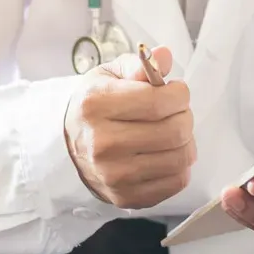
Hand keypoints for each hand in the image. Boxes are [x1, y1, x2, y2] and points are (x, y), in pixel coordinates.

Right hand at [64, 46, 195, 208]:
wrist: (67, 148)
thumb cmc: (94, 108)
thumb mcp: (108, 77)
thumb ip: (138, 65)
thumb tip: (165, 56)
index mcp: (96, 106)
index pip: (159, 102)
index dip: (180, 94)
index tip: (176, 92)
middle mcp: (102, 144)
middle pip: (174, 131)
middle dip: (185, 117)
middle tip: (177, 113)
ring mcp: (114, 175)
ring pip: (180, 158)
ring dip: (186, 142)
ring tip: (174, 133)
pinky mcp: (126, 197)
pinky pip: (176, 182)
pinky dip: (180, 167)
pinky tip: (166, 155)